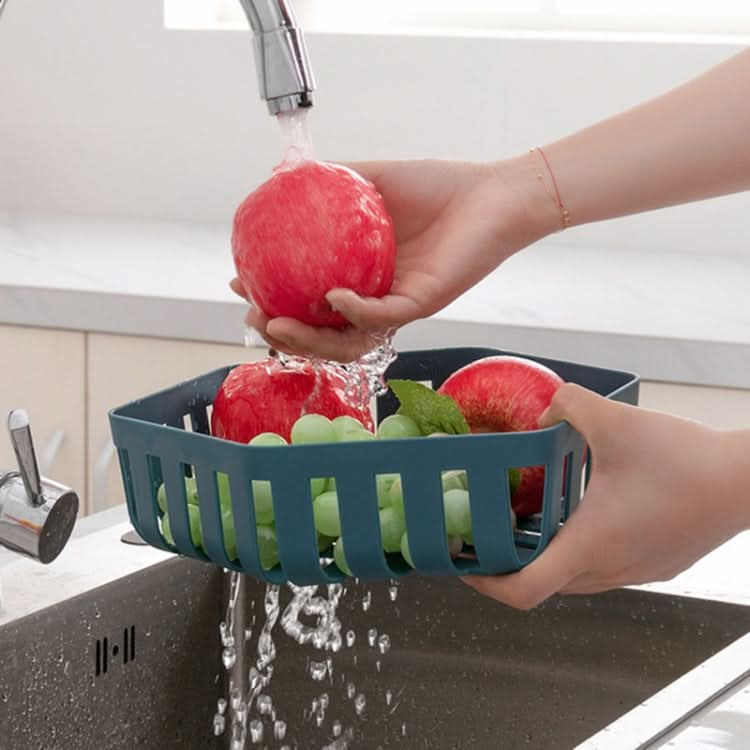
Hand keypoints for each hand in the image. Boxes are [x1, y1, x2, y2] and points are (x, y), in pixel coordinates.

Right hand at [232, 157, 555, 361]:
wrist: (491, 194)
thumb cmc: (436, 188)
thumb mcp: (373, 180)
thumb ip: (332, 180)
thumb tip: (283, 174)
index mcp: (360, 276)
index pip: (310, 301)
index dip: (274, 299)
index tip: (240, 285)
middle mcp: (375, 298)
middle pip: (322, 332)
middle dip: (284, 333)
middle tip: (253, 319)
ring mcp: (397, 305)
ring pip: (348, 339)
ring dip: (310, 338)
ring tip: (277, 325)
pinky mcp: (422, 303)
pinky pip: (383, 317)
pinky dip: (355, 311)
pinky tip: (333, 298)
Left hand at [462, 384, 748, 608]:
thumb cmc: (688, 460)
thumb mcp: (615, 419)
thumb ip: (568, 405)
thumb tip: (544, 411)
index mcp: (591, 544)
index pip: (524, 589)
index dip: (486, 582)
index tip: (465, 563)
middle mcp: (610, 568)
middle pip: (544, 583)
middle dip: (508, 563)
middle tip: (487, 533)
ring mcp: (636, 572)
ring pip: (574, 576)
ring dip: (546, 554)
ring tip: (528, 519)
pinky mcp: (655, 564)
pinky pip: (602, 567)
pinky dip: (578, 547)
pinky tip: (580, 510)